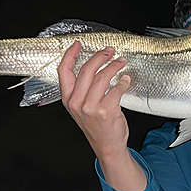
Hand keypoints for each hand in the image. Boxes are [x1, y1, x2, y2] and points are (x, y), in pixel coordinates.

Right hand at [58, 41, 130, 158]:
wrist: (107, 146)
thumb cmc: (96, 126)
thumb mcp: (81, 108)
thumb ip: (82, 90)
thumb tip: (93, 66)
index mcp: (68, 99)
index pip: (64, 71)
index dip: (70, 54)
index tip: (78, 44)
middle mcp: (76, 103)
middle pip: (87, 70)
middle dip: (100, 56)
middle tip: (110, 51)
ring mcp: (90, 107)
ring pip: (102, 76)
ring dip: (114, 66)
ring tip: (121, 62)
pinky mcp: (106, 111)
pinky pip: (116, 89)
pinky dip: (123, 82)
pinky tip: (125, 80)